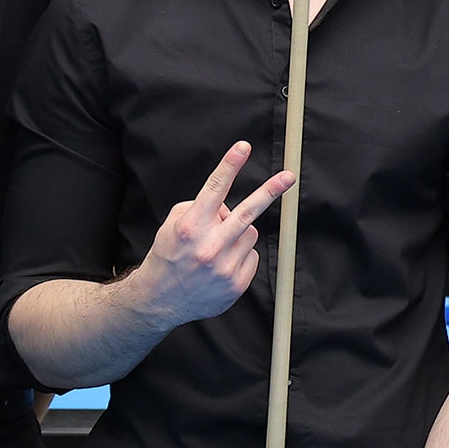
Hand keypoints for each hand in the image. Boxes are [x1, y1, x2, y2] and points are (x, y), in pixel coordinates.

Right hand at [130, 142, 293, 327]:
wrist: (159, 300)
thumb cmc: (168, 256)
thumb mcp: (174, 224)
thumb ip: (201, 208)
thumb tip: (229, 208)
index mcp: (191, 227)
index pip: (214, 189)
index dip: (230, 165)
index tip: (243, 147)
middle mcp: (209, 246)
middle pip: (247, 212)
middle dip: (270, 191)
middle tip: (289, 176)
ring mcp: (224, 267)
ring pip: (250, 233)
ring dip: (240, 234)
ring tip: (218, 247)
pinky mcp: (236, 284)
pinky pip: (252, 256)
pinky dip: (241, 256)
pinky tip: (222, 265)